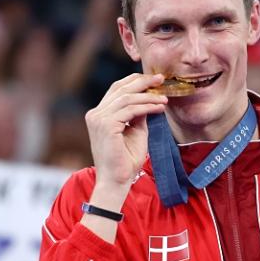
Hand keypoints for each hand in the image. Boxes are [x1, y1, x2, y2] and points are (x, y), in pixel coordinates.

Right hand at [85, 73, 166, 203]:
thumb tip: (150, 99)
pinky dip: (147, 107)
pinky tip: (159, 108)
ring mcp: (98, 119)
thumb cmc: (125, 161)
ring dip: (148, 97)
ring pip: (127, 98)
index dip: (134, 81)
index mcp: (99, 115)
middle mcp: (95, 114)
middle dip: (142, 82)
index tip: (153, 80)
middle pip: (120, 89)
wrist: (116, 181)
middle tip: (160, 79)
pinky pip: (130, 110)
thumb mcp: (135, 132)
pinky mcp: (106, 126)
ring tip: (164, 99)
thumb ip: (139, 115)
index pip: (116, 90)